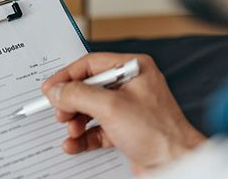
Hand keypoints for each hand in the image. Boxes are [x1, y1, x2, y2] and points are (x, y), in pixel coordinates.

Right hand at [42, 53, 205, 173]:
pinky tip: (74, 143)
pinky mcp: (126, 130)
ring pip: (92, 109)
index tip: (51, 88)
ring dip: (76, 121)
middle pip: (89, 87)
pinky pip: (98, 128)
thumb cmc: (159, 131)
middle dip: (72, 102)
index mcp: (133, 68)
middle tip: (60, 112)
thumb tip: (58, 90)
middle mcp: (131, 85)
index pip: (91, 64)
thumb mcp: (111, 107)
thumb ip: (79, 95)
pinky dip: (84, 136)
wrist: (177, 163)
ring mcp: (129, 108)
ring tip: (70, 130)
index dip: (68, 75)